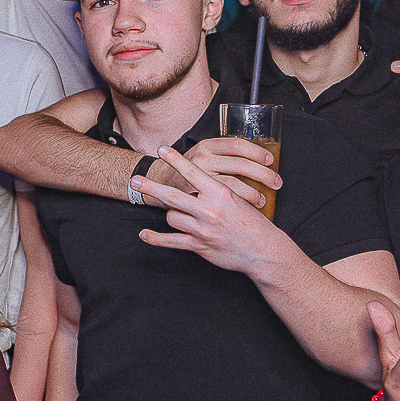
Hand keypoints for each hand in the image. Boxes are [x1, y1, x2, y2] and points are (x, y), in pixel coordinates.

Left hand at [133, 144, 285, 271]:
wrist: (264, 251)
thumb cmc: (253, 223)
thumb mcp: (238, 199)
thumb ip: (216, 191)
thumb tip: (196, 180)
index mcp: (221, 193)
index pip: (193, 172)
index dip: (175, 160)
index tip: (161, 149)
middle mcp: (210, 210)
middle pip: (173, 196)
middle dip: (151, 188)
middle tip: (135, 180)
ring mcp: (203, 229)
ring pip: (172, 217)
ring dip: (171, 214)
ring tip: (174, 212)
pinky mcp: (199, 246)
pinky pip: (171, 241)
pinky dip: (156, 238)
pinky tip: (144, 234)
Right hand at [170, 136, 277, 210]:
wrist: (158, 182)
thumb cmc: (187, 171)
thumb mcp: (203, 156)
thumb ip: (223, 157)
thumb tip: (256, 159)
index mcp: (207, 146)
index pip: (237, 145)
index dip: (256, 152)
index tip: (270, 160)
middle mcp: (203, 159)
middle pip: (240, 164)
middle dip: (263, 174)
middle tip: (276, 182)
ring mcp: (198, 178)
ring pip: (234, 184)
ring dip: (253, 193)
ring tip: (262, 199)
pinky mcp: (194, 195)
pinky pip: (222, 200)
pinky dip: (240, 204)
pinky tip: (249, 208)